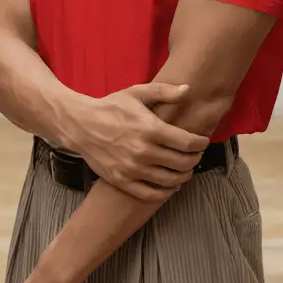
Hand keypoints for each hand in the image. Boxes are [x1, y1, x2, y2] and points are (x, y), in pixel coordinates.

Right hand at [73, 82, 210, 200]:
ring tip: (186, 170)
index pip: (186, 142)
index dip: (200, 144)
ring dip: (184, 176)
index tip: (202, 142)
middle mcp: (143, 151)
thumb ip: (164, 91)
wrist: (80, 125)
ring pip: (169, 180)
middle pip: (182, 163)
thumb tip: (188, 89)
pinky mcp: (122, 181)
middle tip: (196, 155)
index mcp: (150, 129)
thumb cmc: (111, 107)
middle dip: (195, 160)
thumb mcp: (136, 93)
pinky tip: (171, 185)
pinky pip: (150, 194)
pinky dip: (165, 192)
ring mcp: (132, 168)